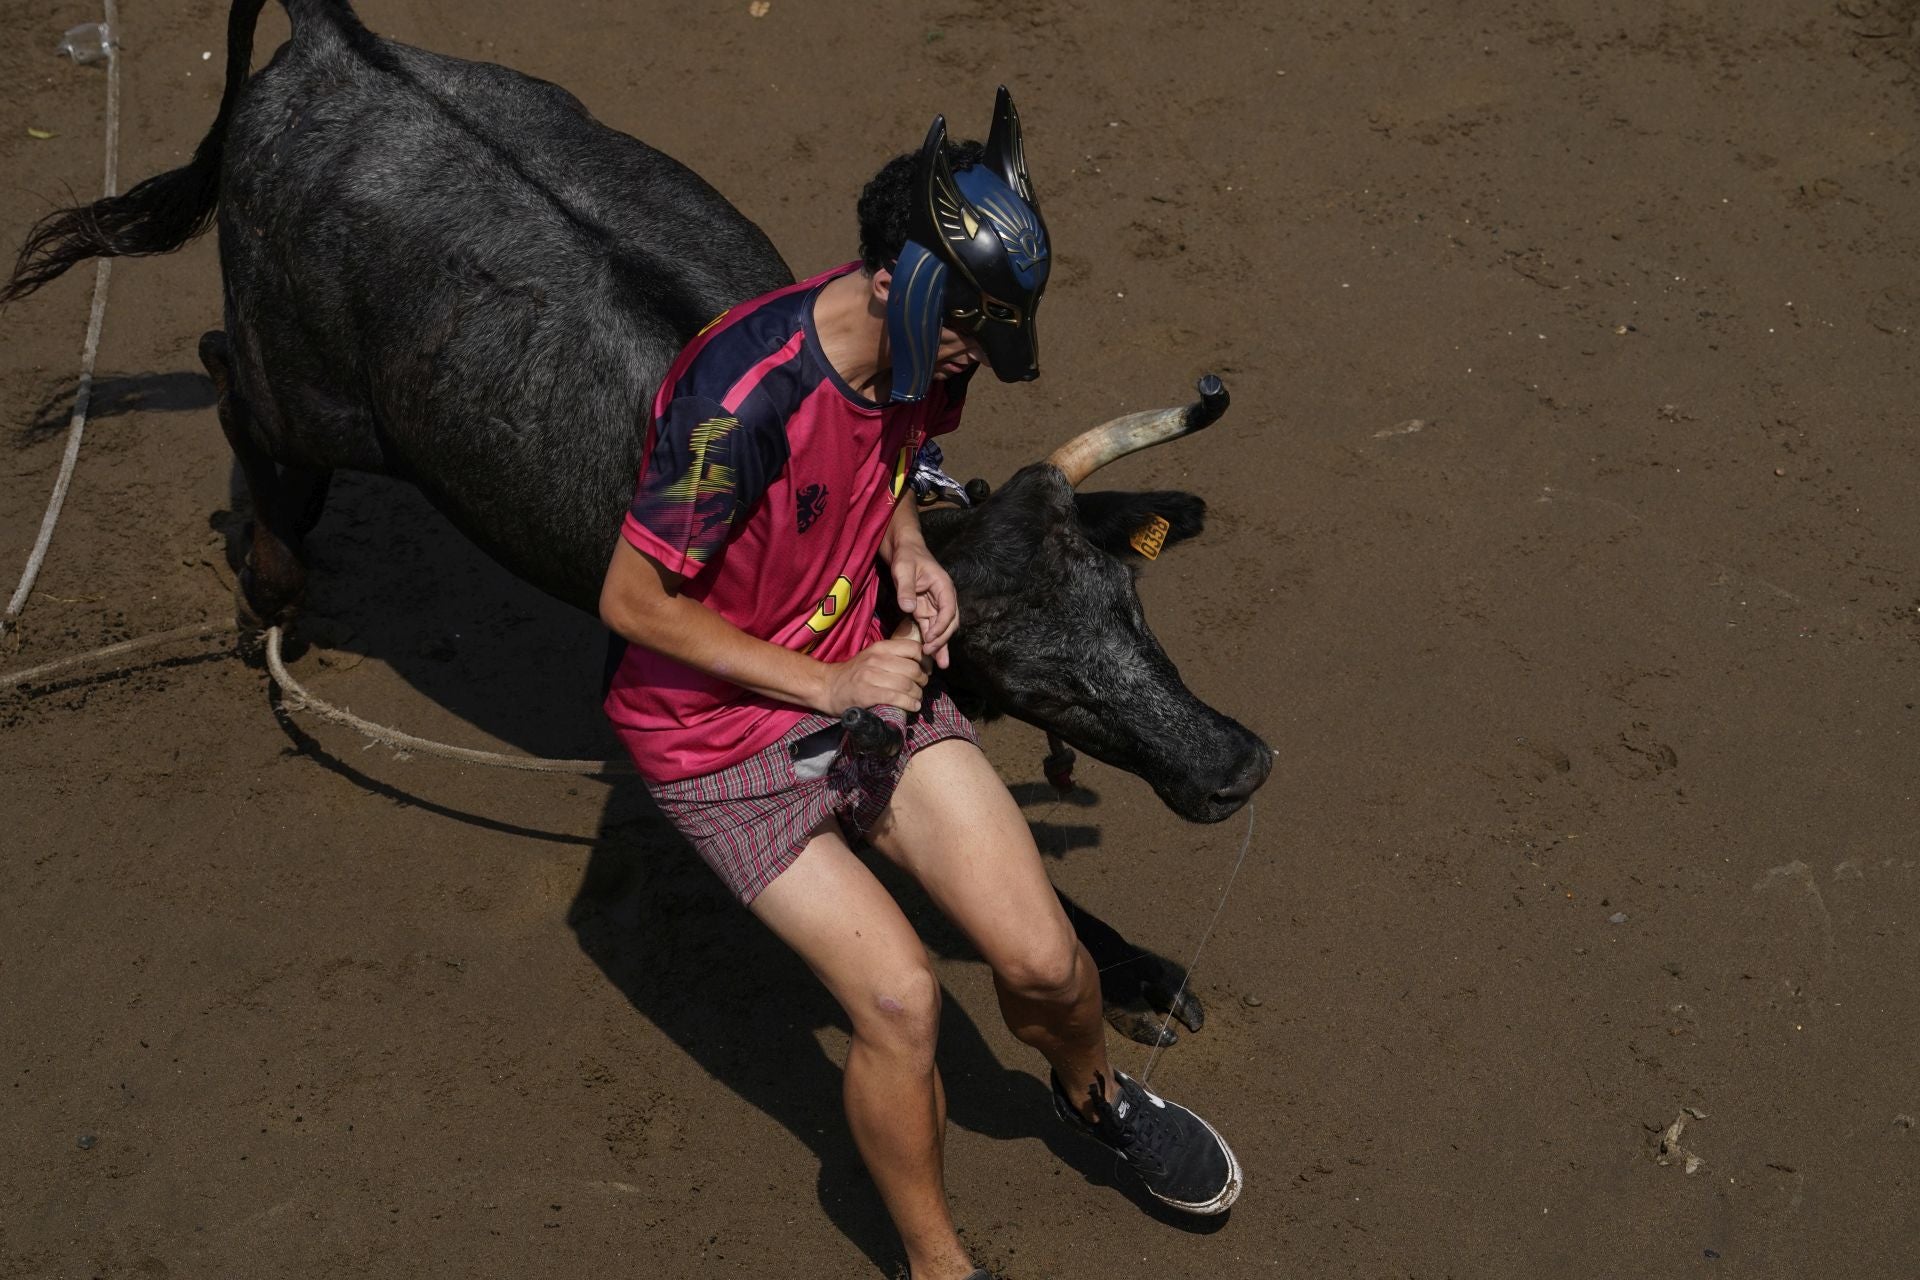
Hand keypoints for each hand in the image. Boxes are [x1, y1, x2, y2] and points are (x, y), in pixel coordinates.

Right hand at [818, 638, 927, 714]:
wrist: (827, 687)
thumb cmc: (855, 674)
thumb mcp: (872, 657)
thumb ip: (893, 656)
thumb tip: (921, 663)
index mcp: (880, 647)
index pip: (913, 648)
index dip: (924, 661)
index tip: (925, 671)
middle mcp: (876, 659)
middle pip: (912, 669)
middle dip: (922, 681)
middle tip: (921, 688)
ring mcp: (870, 676)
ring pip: (906, 684)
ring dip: (917, 695)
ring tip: (917, 700)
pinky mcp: (866, 694)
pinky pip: (896, 697)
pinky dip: (909, 703)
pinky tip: (912, 706)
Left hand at [889, 541, 957, 668]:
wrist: (903, 550)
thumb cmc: (906, 556)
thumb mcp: (903, 569)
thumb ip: (906, 588)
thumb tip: (908, 607)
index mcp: (944, 586)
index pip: (949, 610)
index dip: (941, 626)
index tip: (930, 638)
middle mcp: (943, 598)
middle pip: (949, 622)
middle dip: (942, 639)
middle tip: (930, 654)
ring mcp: (935, 605)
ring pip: (942, 628)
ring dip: (940, 645)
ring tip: (940, 664)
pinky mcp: (925, 610)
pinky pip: (931, 628)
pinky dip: (931, 640)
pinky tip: (932, 655)